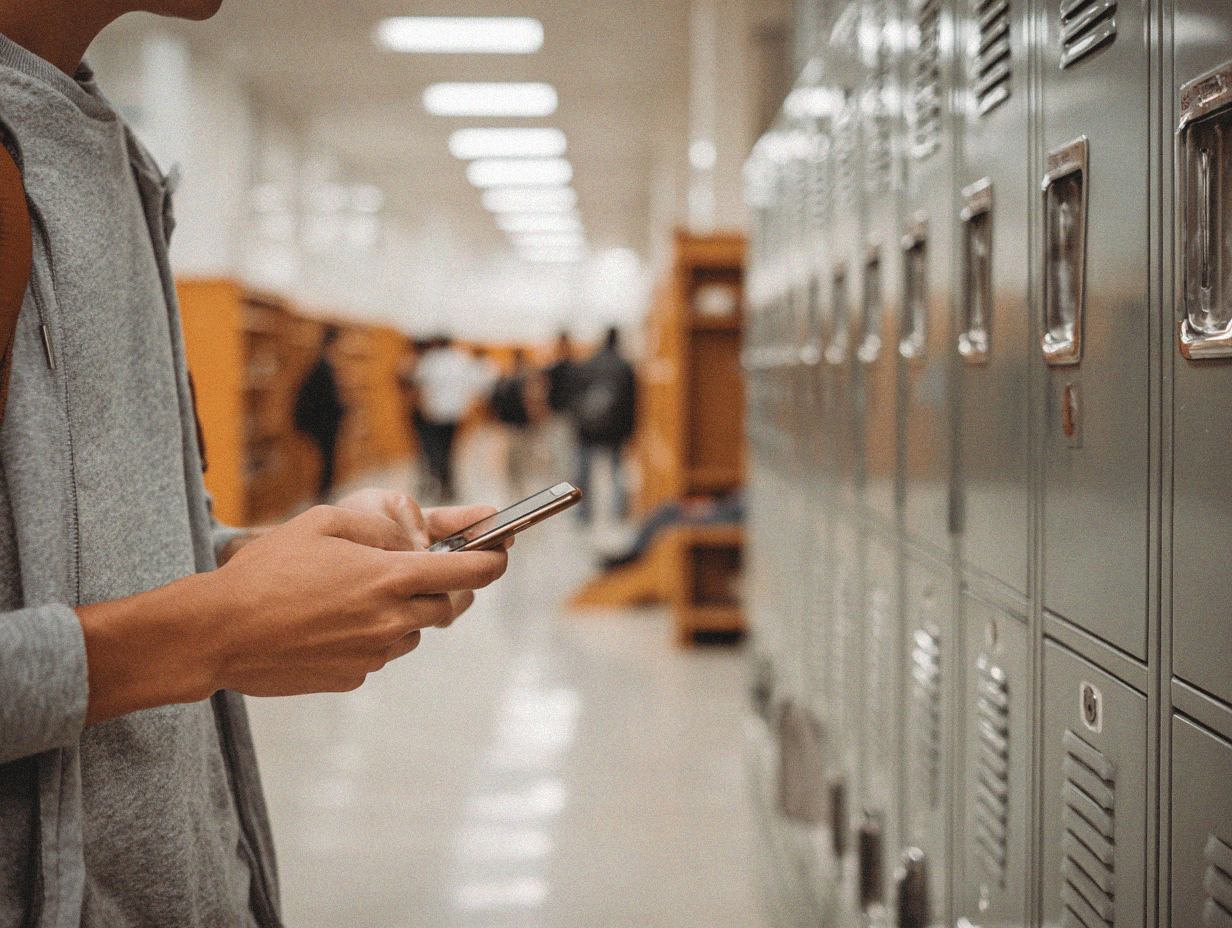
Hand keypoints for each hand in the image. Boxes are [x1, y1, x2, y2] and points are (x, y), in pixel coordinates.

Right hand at [210, 505, 506, 693]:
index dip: (494, 560)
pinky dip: (370, 636)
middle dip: (444, 586)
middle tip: (420, 570)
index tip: (500, 553)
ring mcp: (374, 653)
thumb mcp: (323, 524)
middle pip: (448, 606)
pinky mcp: (353, 677)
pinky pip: (379, 652)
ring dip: (402, 612)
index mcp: (391, 578)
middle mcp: (392, 620)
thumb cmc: (266, 571)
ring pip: (412, 631)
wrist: (219, 632)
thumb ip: (379, 532)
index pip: (471, 572)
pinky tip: (331, 622)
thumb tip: (412, 544)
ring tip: (354, 596)